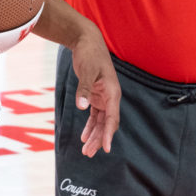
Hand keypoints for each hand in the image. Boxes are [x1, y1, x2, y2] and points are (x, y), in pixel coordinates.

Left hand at [69, 27, 120, 156]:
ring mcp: (103, 97)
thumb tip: (82, 107)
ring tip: (86, 150)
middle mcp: (110, 97)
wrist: (87, 41)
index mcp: (113, 92)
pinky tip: (83, 136)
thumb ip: (84, 89)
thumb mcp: (87, 71)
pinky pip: (94, 115)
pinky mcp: (96, 95)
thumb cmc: (89, 54)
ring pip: (100, 122)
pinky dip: (89, 126)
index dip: (109, 134)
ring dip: (93, 135)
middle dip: (98, 139)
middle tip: (88, 153)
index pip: (112, 118)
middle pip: (106, 123)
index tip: (106, 148)